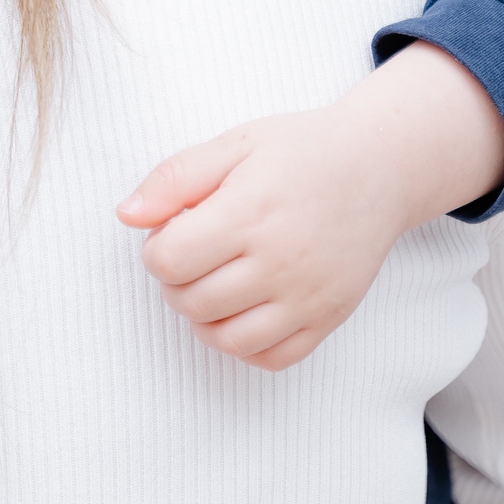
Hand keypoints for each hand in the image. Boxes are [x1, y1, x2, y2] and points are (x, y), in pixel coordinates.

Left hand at [117, 41, 503, 369]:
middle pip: (192, 302)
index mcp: (250, 212)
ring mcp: (308, 296)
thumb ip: (174, 178)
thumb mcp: (233, 145)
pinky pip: (272, 358)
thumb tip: (126, 215)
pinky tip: (241, 310)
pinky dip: (244, 344)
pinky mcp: (329, 318)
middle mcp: (281, 261)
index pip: (170, 260)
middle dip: (174, 282)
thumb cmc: (300, 152)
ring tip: (211, 283)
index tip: (171, 231)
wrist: (378, 168)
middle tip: (190, 254)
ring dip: (202, 317)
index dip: (156, 248)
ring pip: (227, 339)